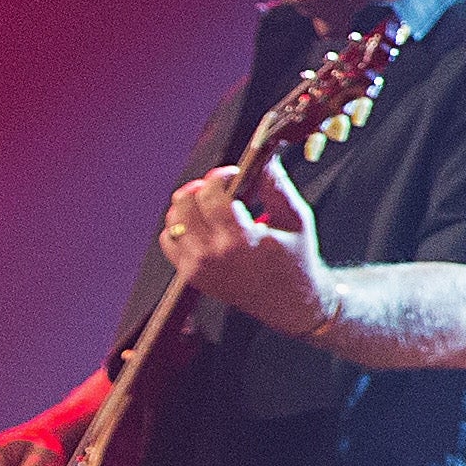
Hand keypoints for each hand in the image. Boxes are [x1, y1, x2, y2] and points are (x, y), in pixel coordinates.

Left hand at [163, 149, 335, 339]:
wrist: (291, 305)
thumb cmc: (297, 261)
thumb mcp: (297, 221)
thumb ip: (278, 189)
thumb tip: (265, 161)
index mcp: (241, 241)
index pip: (211, 196)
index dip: (219, 177)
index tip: (233, 173)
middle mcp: (213, 256)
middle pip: (185, 204)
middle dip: (201, 188)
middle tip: (219, 187)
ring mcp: (198, 268)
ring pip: (173, 221)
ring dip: (188, 206)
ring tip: (209, 204)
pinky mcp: (192, 276)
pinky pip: (168, 241)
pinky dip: (179, 227)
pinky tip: (201, 225)